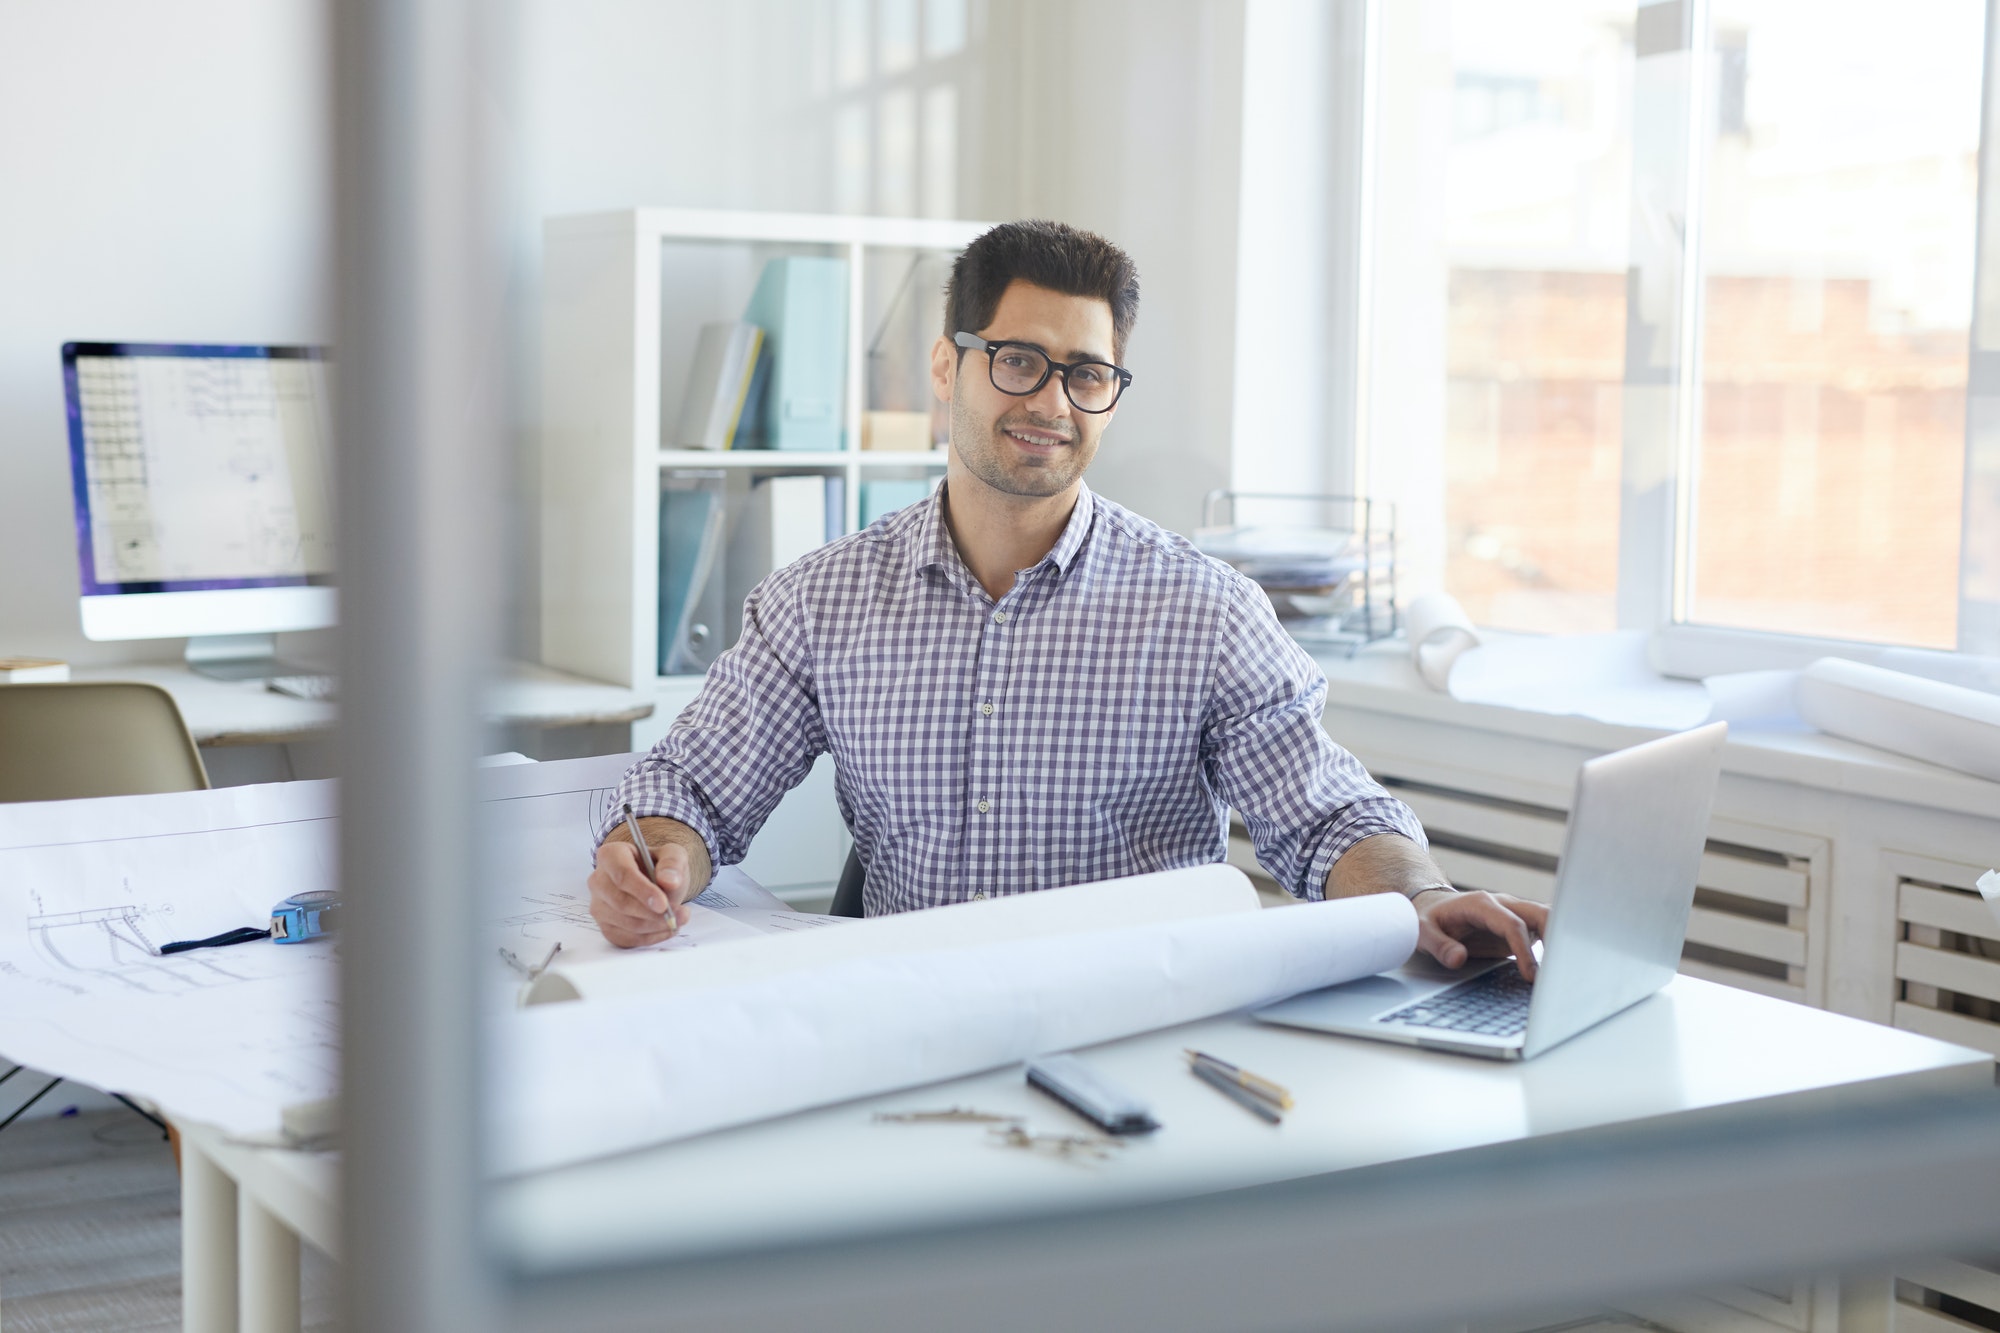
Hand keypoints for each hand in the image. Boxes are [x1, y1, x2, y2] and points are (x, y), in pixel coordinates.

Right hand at [587, 838, 694, 948]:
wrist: (657, 882)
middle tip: (680, 915)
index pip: (622, 875)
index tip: (663, 904)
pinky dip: (649, 938)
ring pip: (625, 923)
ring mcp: (598, 905)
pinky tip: (665, 929)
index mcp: (611, 855)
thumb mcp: (673, 855)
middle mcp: (598, 880)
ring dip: (655, 926)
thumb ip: (672, 863)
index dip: (642, 891)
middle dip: (653, 914)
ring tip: (678, 920)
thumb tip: (669, 880)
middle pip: (621, 902)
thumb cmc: (660, 866)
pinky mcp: (604, 926)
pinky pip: (625, 938)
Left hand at [1413, 889, 1547, 980]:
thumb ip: (1438, 945)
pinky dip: (1554, 947)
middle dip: (1556, 937)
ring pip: (1547, 919)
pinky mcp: (1519, 927)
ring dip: (1559, 941)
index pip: (1512, 924)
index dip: (1524, 950)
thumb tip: (1458, 959)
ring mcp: (1514, 914)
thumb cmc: (1429, 919)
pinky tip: (1556, 970)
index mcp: (1482, 904)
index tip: (1530, 975)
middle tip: (1560, 971)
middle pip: (1541, 913)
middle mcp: (1503, 905)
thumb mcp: (1422, 931)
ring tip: (1564, 972)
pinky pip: (1543, 932)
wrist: (1432, 908)